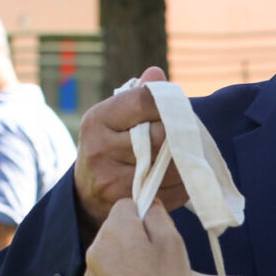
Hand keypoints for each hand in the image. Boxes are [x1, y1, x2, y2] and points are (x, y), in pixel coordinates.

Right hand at [72, 66, 185, 233]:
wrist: (88, 194)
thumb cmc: (109, 145)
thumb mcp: (114, 118)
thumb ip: (139, 96)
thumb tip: (157, 73)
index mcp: (97, 120)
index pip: (142, 102)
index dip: (166, 102)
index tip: (177, 106)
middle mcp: (100, 150)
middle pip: (160, 137)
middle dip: (179, 133)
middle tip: (188, 131)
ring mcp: (113, 180)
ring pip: (170, 166)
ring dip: (187, 159)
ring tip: (188, 152)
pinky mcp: (130, 202)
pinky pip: (173, 190)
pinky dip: (185, 182)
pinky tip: (181, 175)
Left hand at [86, 197, 189, 275]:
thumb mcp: (172, 244)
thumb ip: (159, 217)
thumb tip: (150, 205)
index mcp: (116, 227)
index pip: (126, 204)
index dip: (144, 214)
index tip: (158, 233)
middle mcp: (97, 244)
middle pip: (117, 228)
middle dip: (134, 236)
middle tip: (157, 258)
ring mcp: (90, 269)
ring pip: (111, 252)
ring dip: (125, 258)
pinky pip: (106, 274)